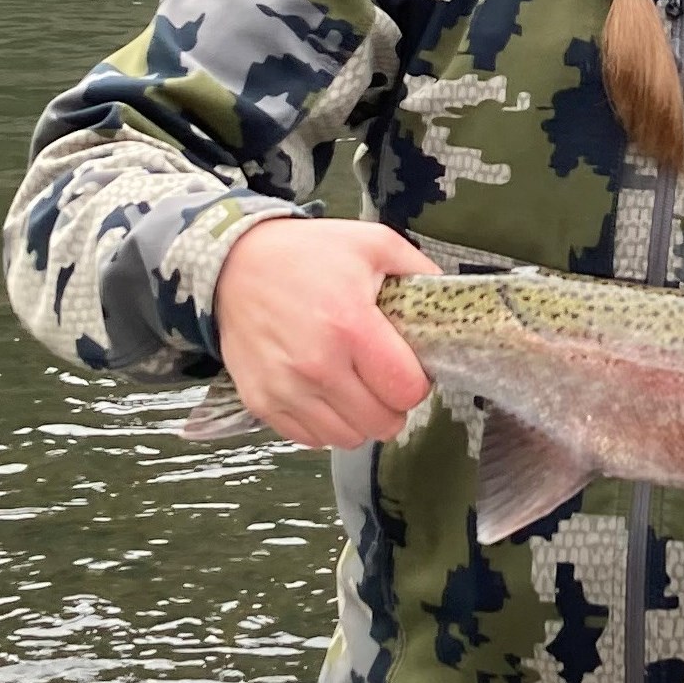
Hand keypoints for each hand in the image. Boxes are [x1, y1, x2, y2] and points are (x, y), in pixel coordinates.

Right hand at [213, 217, 439, 449]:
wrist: (233, 265)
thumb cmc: (308, 253)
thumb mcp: (373, 243)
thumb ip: (419, 271)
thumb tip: (450, 304)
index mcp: (351, 326)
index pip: (407, 391)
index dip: (418, 381)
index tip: (409, 365)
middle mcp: (317, 366)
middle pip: (382, 423)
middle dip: (393, 404)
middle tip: (385, 377)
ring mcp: (286, 389)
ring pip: (347, 438)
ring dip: (360, 419)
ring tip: (356, 386)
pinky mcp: (261, 403)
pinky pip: (310, 439)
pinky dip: (325, 424)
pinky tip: (327, 392)